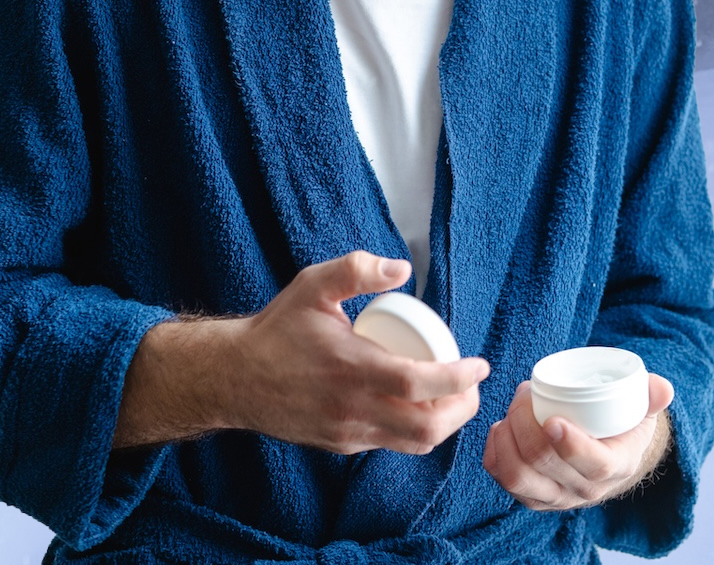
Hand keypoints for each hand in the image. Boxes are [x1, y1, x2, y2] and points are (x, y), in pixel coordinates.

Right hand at [114, 251, 488, 453]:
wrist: (235, 377)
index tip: (479, 365)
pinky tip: (416, 406)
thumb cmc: (278, 330)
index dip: (458, 378)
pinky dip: (413, 429)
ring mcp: (347, 432)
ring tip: (452, 398)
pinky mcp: (341, 445)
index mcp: (351, 369)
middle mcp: (353, 408)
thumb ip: (356, 269)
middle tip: (471, 385)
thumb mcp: (312, 285)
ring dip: (442, 424)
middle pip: (426, 426)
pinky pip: (389, 443)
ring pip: (412, 443)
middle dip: (461, 409)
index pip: (420, 384)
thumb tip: (402, 268)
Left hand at [482, 374, 673, 509]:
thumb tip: (661, 388)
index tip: (553, 419)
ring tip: (511, 409)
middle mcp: (584, 490)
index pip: (593, 465)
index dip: (571, 445)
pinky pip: (502, 479)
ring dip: (507, 438)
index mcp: (615, 467)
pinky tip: (500, 428)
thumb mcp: (642, 411)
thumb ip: (652, 396)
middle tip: (526, 391)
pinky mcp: (531, 497)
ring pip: (518, 477)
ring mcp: (555, 497)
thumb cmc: (622, 426)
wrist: (608, 457)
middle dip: (525, 423)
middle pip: (544, 464)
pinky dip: (494, 452)